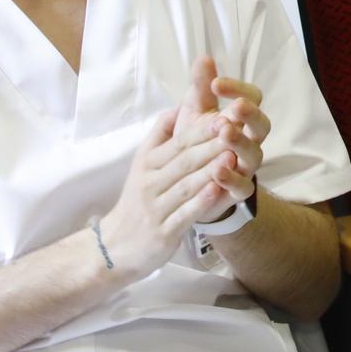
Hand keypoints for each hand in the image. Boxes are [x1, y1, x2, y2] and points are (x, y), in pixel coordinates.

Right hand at [96, 63, 235, 276]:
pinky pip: (183, 214)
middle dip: (210, 145)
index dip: (201, 130)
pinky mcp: (163, 232)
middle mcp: (150, 183)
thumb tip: (177, 106)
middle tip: (235, 131)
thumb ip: (160, 135)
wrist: (115, 245)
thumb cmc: (137, 199)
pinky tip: (217, 191)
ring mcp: (156, 208)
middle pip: (184, 161)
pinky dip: (200, 203)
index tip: (224, 116)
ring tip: (232, 157)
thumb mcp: (142, 163)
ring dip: (209, 171)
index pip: (178, 143)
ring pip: (186, 186)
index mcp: (148, 163)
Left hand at [168, 55, 268, 215]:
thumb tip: (204, 58)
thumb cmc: (197, 141)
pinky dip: (232, 178)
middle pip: (262, 125)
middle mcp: (250, 140)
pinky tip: (217, 169)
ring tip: (225, 133)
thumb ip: (201, 87)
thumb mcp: (195, 111)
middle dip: (250, 114)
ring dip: (241, 143)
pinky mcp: (237, 190)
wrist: (188, 180)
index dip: (238, 88)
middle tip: (236, 106)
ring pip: (255, 154)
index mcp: (242, 118)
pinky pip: (243, 187)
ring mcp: (245, 166)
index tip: (215, 83)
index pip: (252, 97)